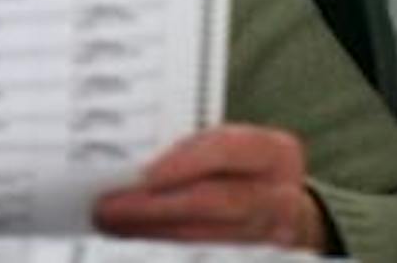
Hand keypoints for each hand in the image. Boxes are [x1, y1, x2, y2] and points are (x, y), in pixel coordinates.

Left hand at [91, 124, 328, 251]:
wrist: (287, 207)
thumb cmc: (246, 167)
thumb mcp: (230, 145)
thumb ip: (192, 151)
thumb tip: (137, 167)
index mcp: (274, 152)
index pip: (225, 150)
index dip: (182, 163)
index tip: (141, 176)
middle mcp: (279, 195)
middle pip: (215, 201)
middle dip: (157, 205)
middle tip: (110, 207)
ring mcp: (268, 234)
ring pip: (204, 235)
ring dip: (151, 230)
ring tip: (111, 223)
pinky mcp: (250, 257)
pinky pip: (201, 251)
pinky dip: (163, 241)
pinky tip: (133, 235)